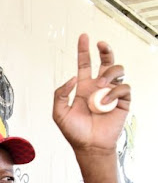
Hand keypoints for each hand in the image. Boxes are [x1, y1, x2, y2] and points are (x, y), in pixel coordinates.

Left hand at [52, 34, 129, 155]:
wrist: (89, 146)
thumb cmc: (74, 131)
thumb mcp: (58, 113)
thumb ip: (60, 94)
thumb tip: (73, 77)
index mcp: (83, 87)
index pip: (85, 64)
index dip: (84, 51)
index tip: (83, 37)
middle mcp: (99, 87)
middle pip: (106, 61)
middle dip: (105, 49)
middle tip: (101, 45)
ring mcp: (112, 92)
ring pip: (117, 70)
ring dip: (108, 74)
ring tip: (100, 86)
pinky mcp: (123, 101)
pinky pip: (123, 87)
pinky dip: (114, 92)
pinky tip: (105, 102)